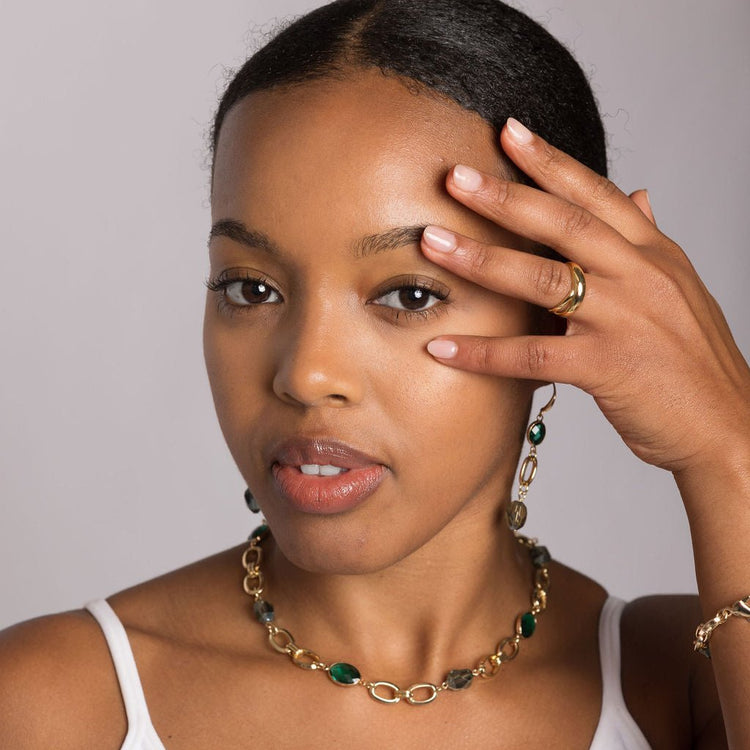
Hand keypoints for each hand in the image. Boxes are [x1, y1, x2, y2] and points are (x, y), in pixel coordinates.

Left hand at [421, 118, 749, 474]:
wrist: (727, 425)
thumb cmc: (693, 361)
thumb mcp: (677, 287)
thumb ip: (648, 240)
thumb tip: (640, 194)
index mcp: (653, 253)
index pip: (596, 194)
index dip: (551, 160)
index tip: (509, 131)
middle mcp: (640, 276)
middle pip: (564, 223)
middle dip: (505, 196)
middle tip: (455, 176)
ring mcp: (624, 320)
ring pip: (543, 280)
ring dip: (481, 259)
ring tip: (432, 243)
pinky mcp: (608, 367)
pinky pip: (532, 356)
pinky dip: (483, 353)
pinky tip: (442, 346)